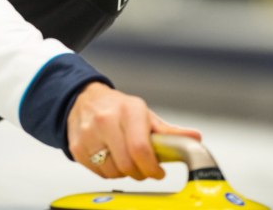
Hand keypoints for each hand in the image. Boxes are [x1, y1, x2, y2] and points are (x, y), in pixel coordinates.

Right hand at [67, 81, 201, 179]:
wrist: (83, 99)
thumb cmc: (117, 108)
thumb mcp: (144, 114)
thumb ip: (168, 131)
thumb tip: (194, 138)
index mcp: (128, 110)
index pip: (141, 148)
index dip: (152, 167)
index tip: (158, 171)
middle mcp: (105, 120)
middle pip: (127, 164)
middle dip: (140, 172)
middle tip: (143, 168)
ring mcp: (88, 134)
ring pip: (113, 171)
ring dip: (123, 172)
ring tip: (124, 158)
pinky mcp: (77, 147)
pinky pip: (99, 173)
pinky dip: (108, 171)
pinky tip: (110, 157)